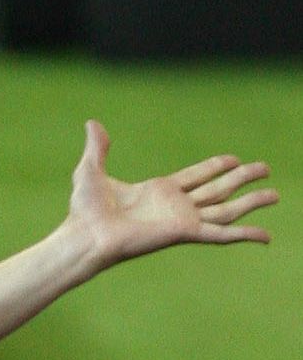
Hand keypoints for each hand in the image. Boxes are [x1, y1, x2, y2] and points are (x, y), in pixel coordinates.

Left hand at [64, 121, 273, 268]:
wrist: (84, 235)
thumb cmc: (84, 210)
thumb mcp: (91, 170)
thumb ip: (97, 148)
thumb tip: (92, 123)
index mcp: (158, 191)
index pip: (195, 176)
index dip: (215, 167)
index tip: (234, 158)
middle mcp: (174, 206)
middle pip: (217, 189)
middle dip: (241, 178)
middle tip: (265, 168)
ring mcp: (182, 220)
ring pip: (226, 209)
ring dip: (251, 201)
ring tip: (275, 194)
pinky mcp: (184, 233)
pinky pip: (221, 234)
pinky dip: (244, 235)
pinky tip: (266, 236)